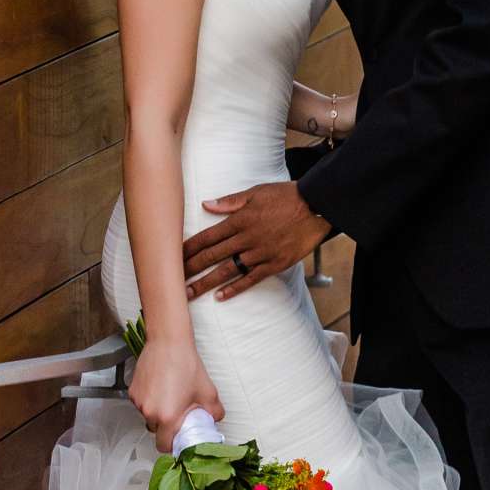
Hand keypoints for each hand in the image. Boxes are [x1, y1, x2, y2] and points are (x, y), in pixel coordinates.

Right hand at [128, 339, 223, 451]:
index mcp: (168, 418)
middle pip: (156, 431)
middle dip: (166, 427)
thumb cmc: (187, 365)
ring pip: (148, 417)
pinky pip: (142, 404)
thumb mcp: (208, 392)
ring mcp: (139, 402)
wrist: (168, 342)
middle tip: (178, 414)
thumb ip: (214, 413)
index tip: (179, 438)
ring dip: (158, 412)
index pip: (164, 446)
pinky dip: (150, 400)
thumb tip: (214, 420)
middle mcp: (150, 413)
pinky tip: (161, 387)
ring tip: (171, 395)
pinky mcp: (133, 391)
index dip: (172, 445)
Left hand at [183, 182, 331, 301]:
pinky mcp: (274, 264)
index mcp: (239, 220)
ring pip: (227, 271)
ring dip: (206, 283)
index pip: (207, 237)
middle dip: (191, 269)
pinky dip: (235, 288)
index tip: (173, 257)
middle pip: (212, 256)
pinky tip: (220, 297)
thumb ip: (229, 202)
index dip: (189, 248)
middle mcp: (246, 238)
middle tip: (173, 281)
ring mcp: (260, 253)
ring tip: (189, 293)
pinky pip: (251, 279)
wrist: (316, 207)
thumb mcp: (255, 192)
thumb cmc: (285, 196)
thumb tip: (205, 205)